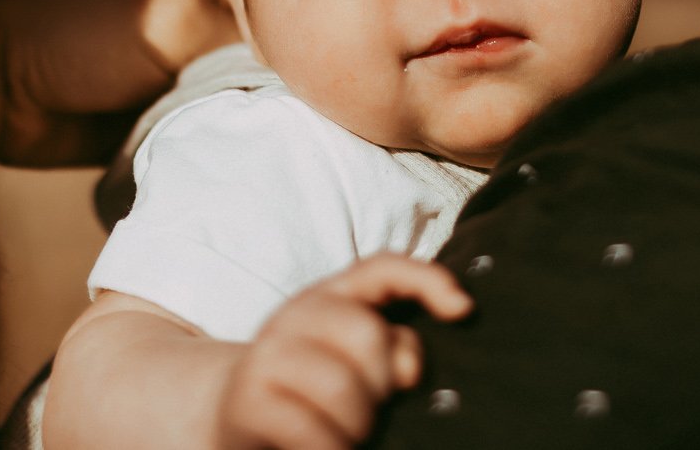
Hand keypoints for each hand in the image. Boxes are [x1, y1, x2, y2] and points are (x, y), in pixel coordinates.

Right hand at [216, 255, 472, 449]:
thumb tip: (409, 366)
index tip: (462, 310)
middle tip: (368, 413)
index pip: (382, 268)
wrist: (237, 416)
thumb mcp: (356, 362)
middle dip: (380, 387)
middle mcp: (298, 313)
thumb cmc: (314, 392)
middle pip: (368, 336)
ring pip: (342, 389)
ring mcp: (269, 353)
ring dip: (356, 427)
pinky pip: (310, 432)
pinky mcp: (248, 398)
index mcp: (333, 296)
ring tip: (346, 437)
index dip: (426, 279)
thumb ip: (391, 349)